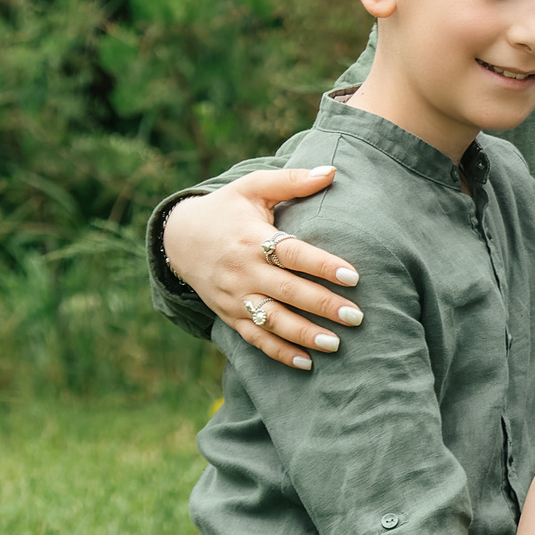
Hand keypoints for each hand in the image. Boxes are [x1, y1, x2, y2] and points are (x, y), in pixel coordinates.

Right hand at [162, 170, 363, 369]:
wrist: (178, 238)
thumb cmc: (226, 209)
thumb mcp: (253, 188)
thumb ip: (292, 180)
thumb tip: (333, 171)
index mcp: (251, 239)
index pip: (292, 254)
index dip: (322, 266)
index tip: (354, 277)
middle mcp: (242, 271)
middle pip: (287, 292)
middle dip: (322, 306)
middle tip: (356, 317)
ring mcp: (234, 297)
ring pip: (271, 321)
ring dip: (303, 335)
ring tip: (336, 344)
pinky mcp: (228, 314)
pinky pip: (254, 338)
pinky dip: (279, 352)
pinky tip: (307, 363)